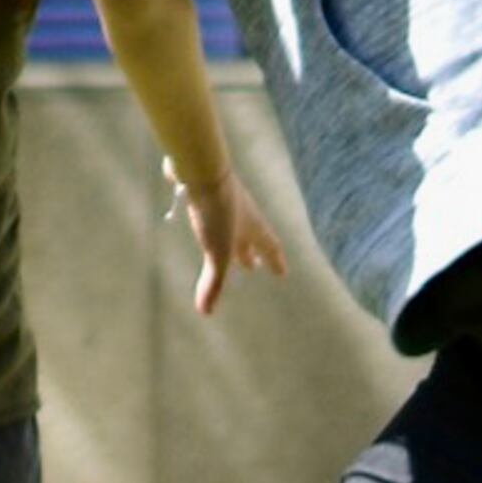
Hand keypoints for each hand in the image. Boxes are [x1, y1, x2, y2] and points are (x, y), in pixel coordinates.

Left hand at [170, 160, 287, 316]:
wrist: (202, 170)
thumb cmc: (217, 211)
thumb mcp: (217, 252)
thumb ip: (213, 282)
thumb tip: (206, 312)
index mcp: (253, 227)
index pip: (270, 247)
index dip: (275, 261)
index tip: (282, 273)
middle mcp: (243, 213)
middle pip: (251, 237)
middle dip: (250, 253)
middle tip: (250, 266)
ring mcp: (225, 200)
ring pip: (233, 223)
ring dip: (232, 237)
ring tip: (225, 246)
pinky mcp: (206, 191)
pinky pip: (212, 209)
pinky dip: (210, 220)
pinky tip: (200, 220)